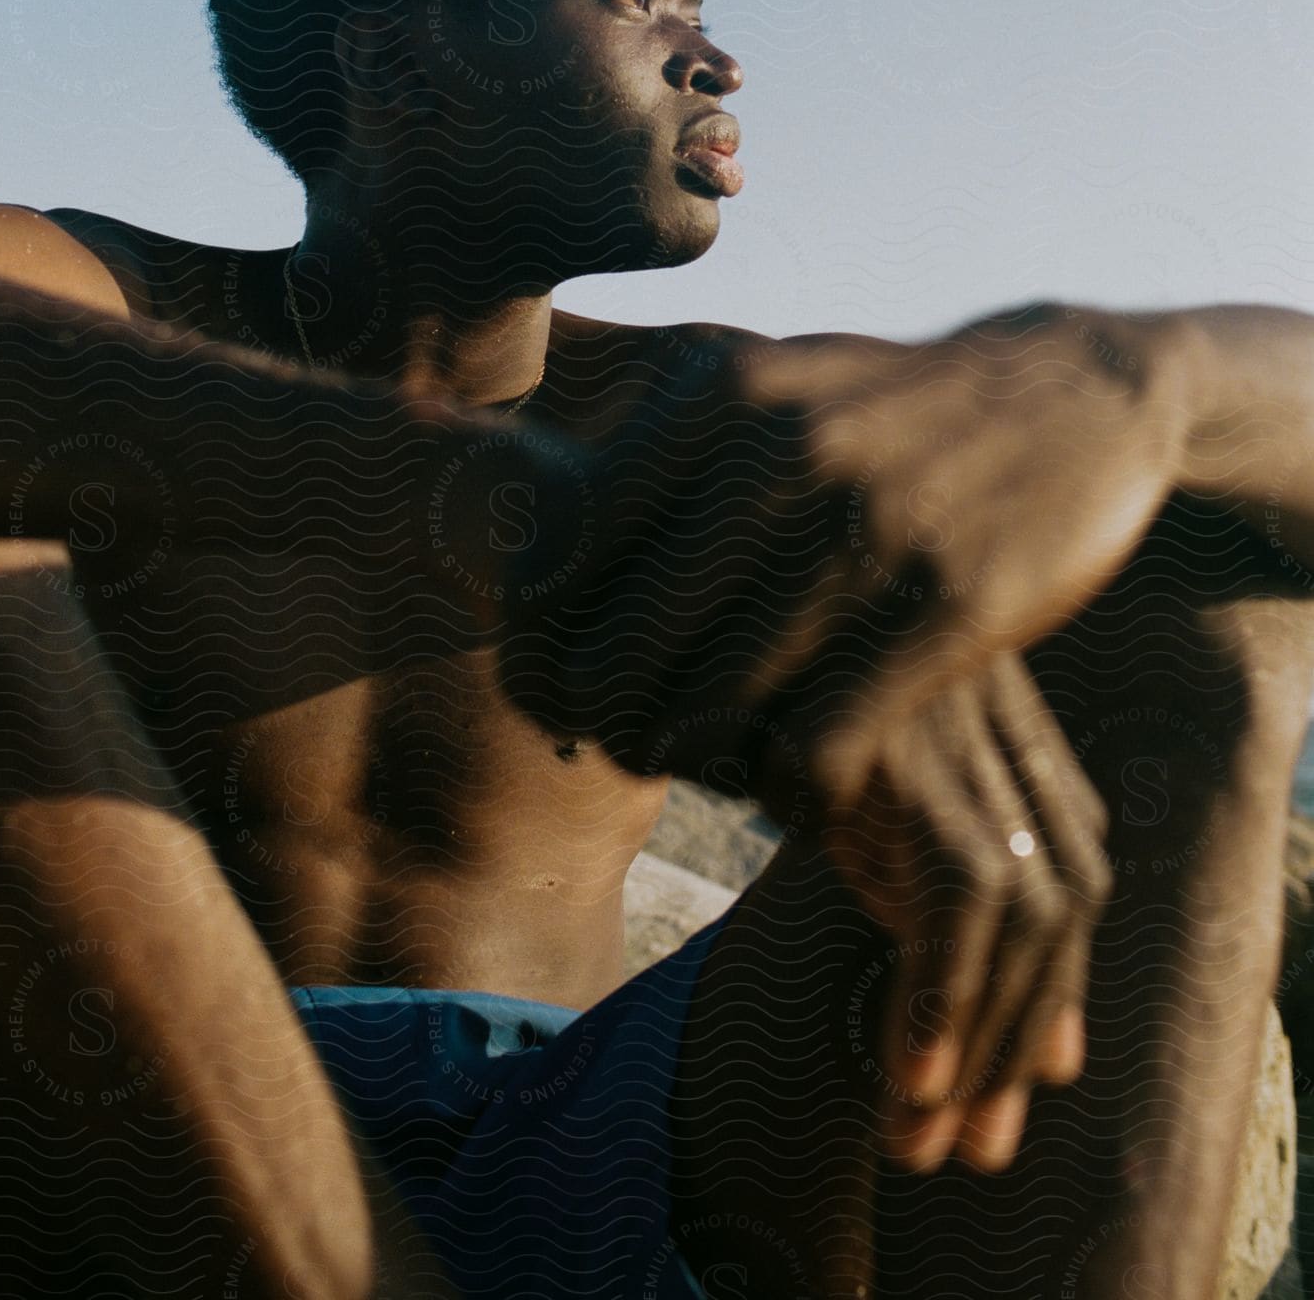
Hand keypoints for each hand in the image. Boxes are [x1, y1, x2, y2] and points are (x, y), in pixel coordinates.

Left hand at [526, 303, 1195, 796]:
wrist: (1077, 394)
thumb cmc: (887, 411)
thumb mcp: (768, 380)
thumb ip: (656, 440)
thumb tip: (518, 519)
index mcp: (715, 399)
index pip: (561, 555)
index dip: (535, 640)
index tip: (548, 681)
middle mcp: (779, 457)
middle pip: (618, 650)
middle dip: (602, 718)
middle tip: (626, 736)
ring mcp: (870, 531)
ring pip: (710, 710)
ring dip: (693, 759)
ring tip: (708, 756)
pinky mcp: (953, 606)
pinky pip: (819, 743)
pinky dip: (789, 783)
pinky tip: (801, 772)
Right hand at [831, 649, 1111, 1172]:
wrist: (732, 642)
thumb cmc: (821, 748)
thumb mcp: (905, 839)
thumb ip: (979, 928)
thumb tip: (1064, 1063)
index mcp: (1036, 775)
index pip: (1065, 918)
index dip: (1038, 1022)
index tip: (995, 1117)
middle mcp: (1020, 761)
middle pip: (1054, 928)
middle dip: (1010, 1051)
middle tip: (963, 1154)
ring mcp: (973, 753)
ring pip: (1014, 926)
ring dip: (970, 1045)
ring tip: (917, 1136)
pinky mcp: (918, 759)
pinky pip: (957, 900)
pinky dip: (940, 993)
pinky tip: (908, 1071)